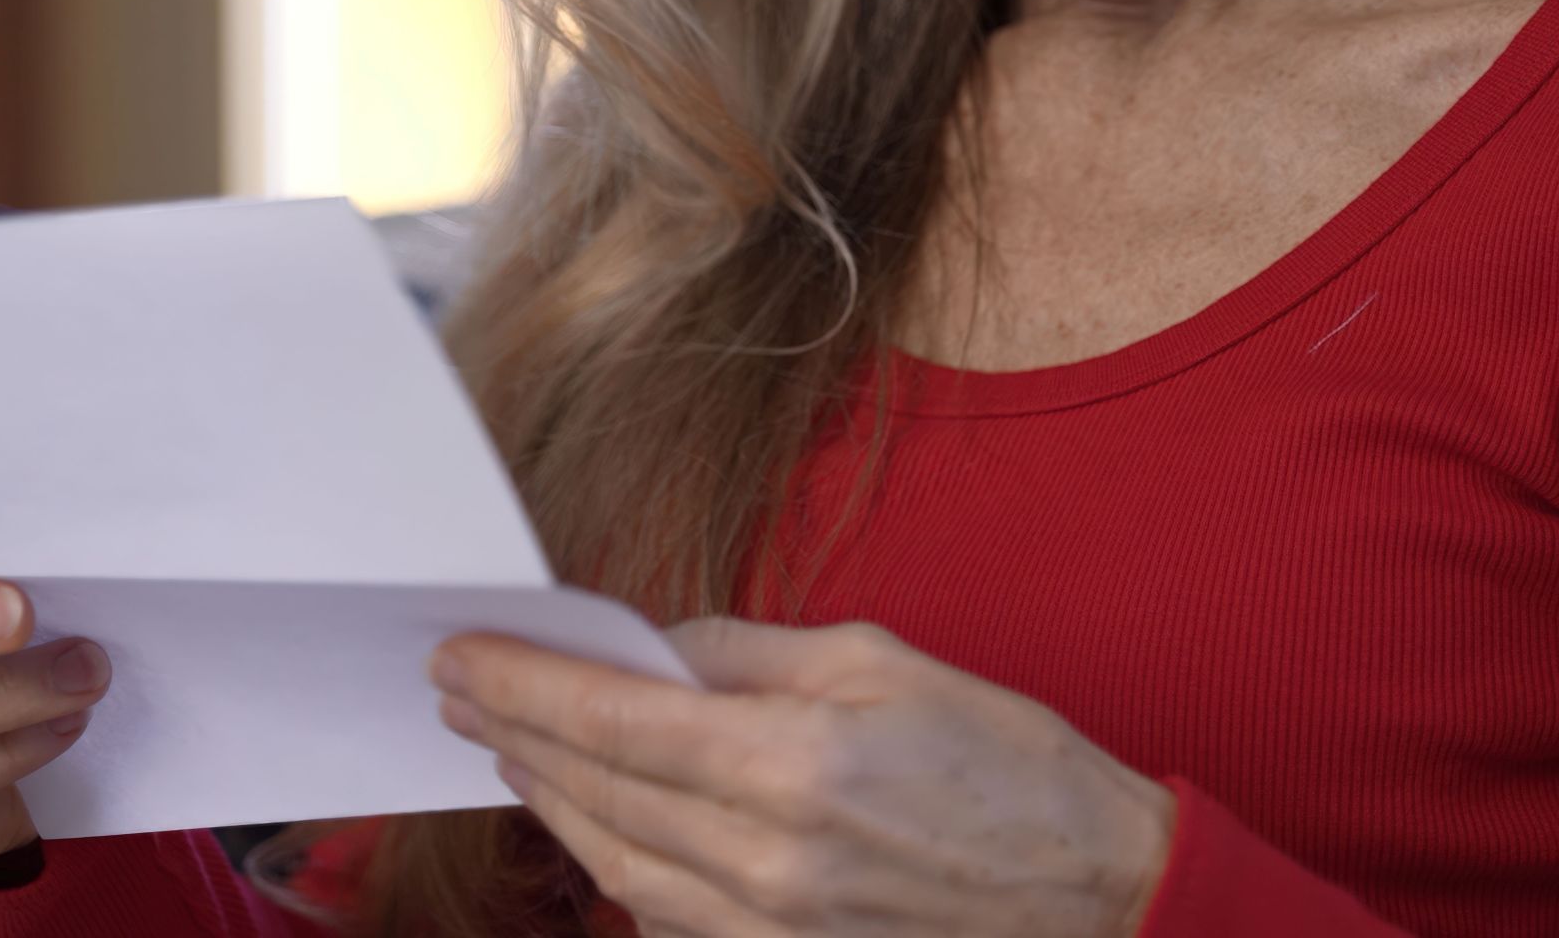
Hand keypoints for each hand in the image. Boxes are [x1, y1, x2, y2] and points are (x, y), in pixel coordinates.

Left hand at [432, 618, 1175, 936]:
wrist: (1100, 901)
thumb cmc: (1010, 768)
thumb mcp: (885, 662)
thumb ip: (753, 652)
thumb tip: (656, 647)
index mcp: (792, 763)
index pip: (615, 717)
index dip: (525, 683)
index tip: (463, 653)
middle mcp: (765, 861)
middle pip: (597, 791)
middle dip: (517, 734)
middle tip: (458, 690)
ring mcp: (770, 931)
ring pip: (615, 864)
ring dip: (551, 801)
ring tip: (509, 747)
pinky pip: (665, 917)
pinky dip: (614, 864)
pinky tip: (594, 822)